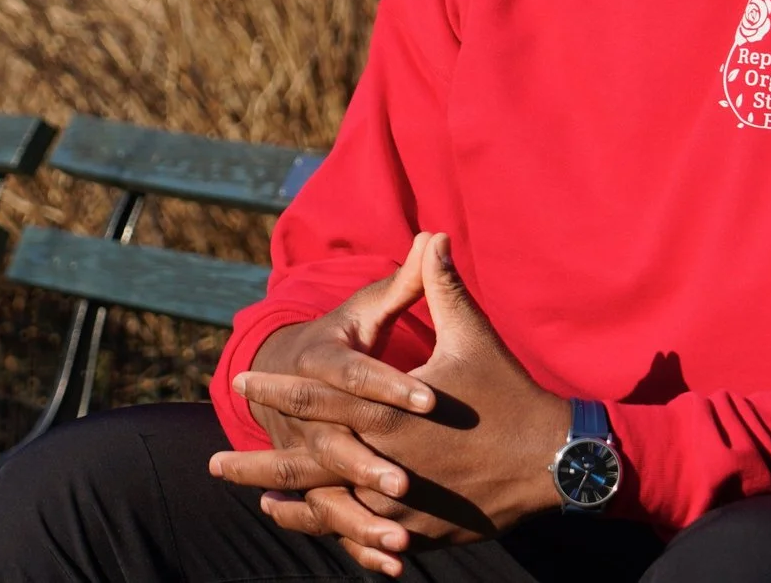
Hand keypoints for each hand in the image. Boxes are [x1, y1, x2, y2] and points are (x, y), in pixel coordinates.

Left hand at [217, 234, 569, 571]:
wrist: (555, 461)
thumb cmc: (510, 394)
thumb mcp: (472, 337)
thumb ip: (440, 287)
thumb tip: (431, 235)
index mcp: (387, 414)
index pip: (316, 400)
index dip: (274, 391)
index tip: (239, 384)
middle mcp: (384, 463)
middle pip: (306, 466)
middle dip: (258, 464)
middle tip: (214, 462)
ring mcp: (400, 506)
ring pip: (330, 509)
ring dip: (291, 504)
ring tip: (255, 497)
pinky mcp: (420, 530)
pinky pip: (366, 536)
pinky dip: (335, 531)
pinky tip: (313, 524)